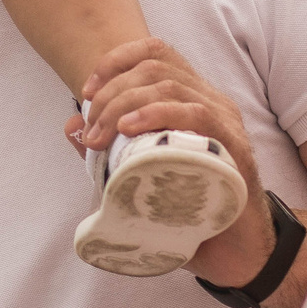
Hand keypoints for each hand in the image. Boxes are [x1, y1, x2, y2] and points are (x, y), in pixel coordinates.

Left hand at [68, 38, 274, 286]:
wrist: (235, 254)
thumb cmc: (189, 211)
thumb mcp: (139, 175)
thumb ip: (108, 149)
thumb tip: (71, 126)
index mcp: (191, 99)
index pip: (156, 53)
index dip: (116, 61)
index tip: (87, 91)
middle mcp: (211, 101)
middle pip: (155, 67)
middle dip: (112, 92)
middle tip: (91, 129)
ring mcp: (225, 122)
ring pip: (170, 86)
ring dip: (124, 105)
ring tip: (102, 135)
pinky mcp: (233, 147)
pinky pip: (196, 114)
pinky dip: (157, 114)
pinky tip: (129, 130)